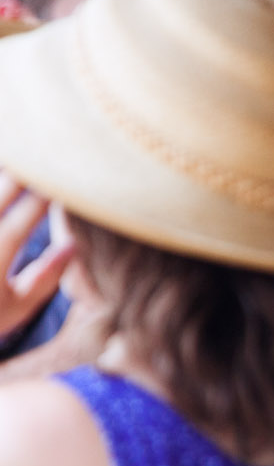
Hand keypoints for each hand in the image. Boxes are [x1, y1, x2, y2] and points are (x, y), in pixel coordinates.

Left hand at [0, 175, 71, 339]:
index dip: (39, 203)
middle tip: (37, 158)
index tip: (60, 186)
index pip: (18, 226)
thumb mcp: (18, 307)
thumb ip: (46, 277)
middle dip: (16, 177)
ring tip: (14, 161)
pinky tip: (4, 174)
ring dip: (0, 178)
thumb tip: (73, 244)